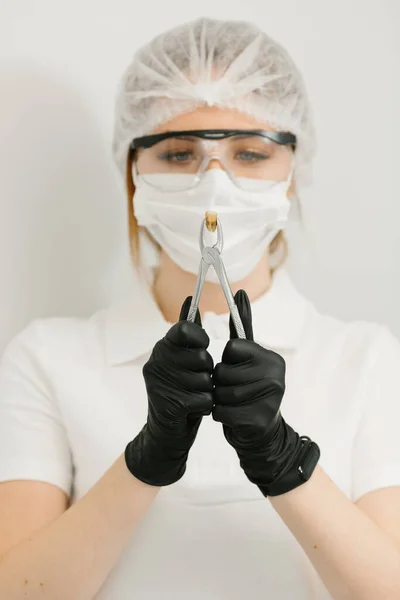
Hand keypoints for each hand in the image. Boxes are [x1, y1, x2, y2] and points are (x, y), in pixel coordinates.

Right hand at [125, 297, 213, 485]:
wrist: (167, 433)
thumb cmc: (182, 392)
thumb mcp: (184, 359)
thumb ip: (188, 332)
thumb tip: (190, 299)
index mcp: (162, 347)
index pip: (186, 329)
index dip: (200, 339)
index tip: (203, 347)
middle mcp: (156, 362)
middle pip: (202, 356)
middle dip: (207, 371)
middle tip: (196, 381)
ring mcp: (159, 383)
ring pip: (204, 379)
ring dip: (207, 391)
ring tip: (194, 396)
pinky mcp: (168, 404)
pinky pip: (203, 398)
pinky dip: (205, 406)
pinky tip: (194, 409)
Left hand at [212, 289, 319, 496]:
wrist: (260, 434)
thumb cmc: (249, 391)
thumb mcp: (248, 358)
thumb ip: (243, 326)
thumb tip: (241, 292)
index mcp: (272, 358)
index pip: (232, 348)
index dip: (228, 361)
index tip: (237, 370)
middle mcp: (276, 375)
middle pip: (223, 370)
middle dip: (221, 383)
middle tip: (235, 391)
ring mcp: (270, 399)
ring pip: (221, 392)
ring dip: (220, 400)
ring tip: (235, 404)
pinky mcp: (259, 420)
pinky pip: (222, 412)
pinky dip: (221, 416)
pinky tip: (234, 418)